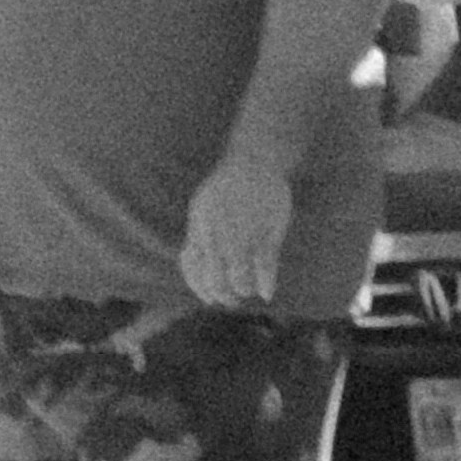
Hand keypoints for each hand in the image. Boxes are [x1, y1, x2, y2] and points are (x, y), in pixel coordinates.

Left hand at [179, 147, 292, 312]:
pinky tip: (267, 294)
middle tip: (230, 300)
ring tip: (248, 292)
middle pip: (214, 279)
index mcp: (201, 229)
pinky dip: (266, 284)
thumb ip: (199, 233)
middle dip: (222, 296)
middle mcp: (219, 235)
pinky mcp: (268, 232)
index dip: (200, 287)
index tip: (210, 297)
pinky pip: (265, 265)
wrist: (255, 159)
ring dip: (242, 291)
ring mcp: (243, 234)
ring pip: (239, 277)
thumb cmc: (229, 185)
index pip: (192, 268)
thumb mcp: (204, 206)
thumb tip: (195, 256)